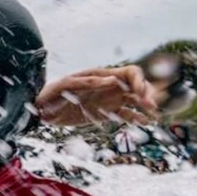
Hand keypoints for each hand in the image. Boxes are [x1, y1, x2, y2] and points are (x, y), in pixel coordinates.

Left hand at [37, 66, 158, 126]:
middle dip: (147, 93)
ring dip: (146, 105)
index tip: (140, 92)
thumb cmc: (52, 93)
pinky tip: (145, 122)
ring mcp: (109, 100)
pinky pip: (125, 115)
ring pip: (134, 101)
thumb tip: (113, 80)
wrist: (42, 111)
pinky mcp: (105, 114)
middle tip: (151, 106)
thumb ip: (90, 82)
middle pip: (137, 86)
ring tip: (153, 114)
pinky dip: (136, 118)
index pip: (130, 73)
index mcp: (102, 76)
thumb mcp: (68, 85)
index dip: (139, 80)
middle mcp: (110, 87)